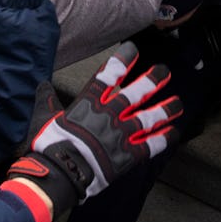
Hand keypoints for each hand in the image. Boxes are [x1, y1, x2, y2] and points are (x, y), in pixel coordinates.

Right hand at [6, 42, 181, 210]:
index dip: (122, 60)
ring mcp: (120, 134)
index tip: (133, 50)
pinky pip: (150, 145)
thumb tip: (42, 85)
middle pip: (135, 92)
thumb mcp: (43, 117)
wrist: (61, 172)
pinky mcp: (127, 155)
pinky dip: (163, 139)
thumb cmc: (49, 145)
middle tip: (164, 71)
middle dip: (152, 80)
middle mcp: (108, 114)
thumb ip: (46, 100)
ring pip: (148, 117)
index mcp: (88, 103)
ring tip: (178, 103)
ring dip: (165, 109)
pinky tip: (174, 133)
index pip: (108, 74)